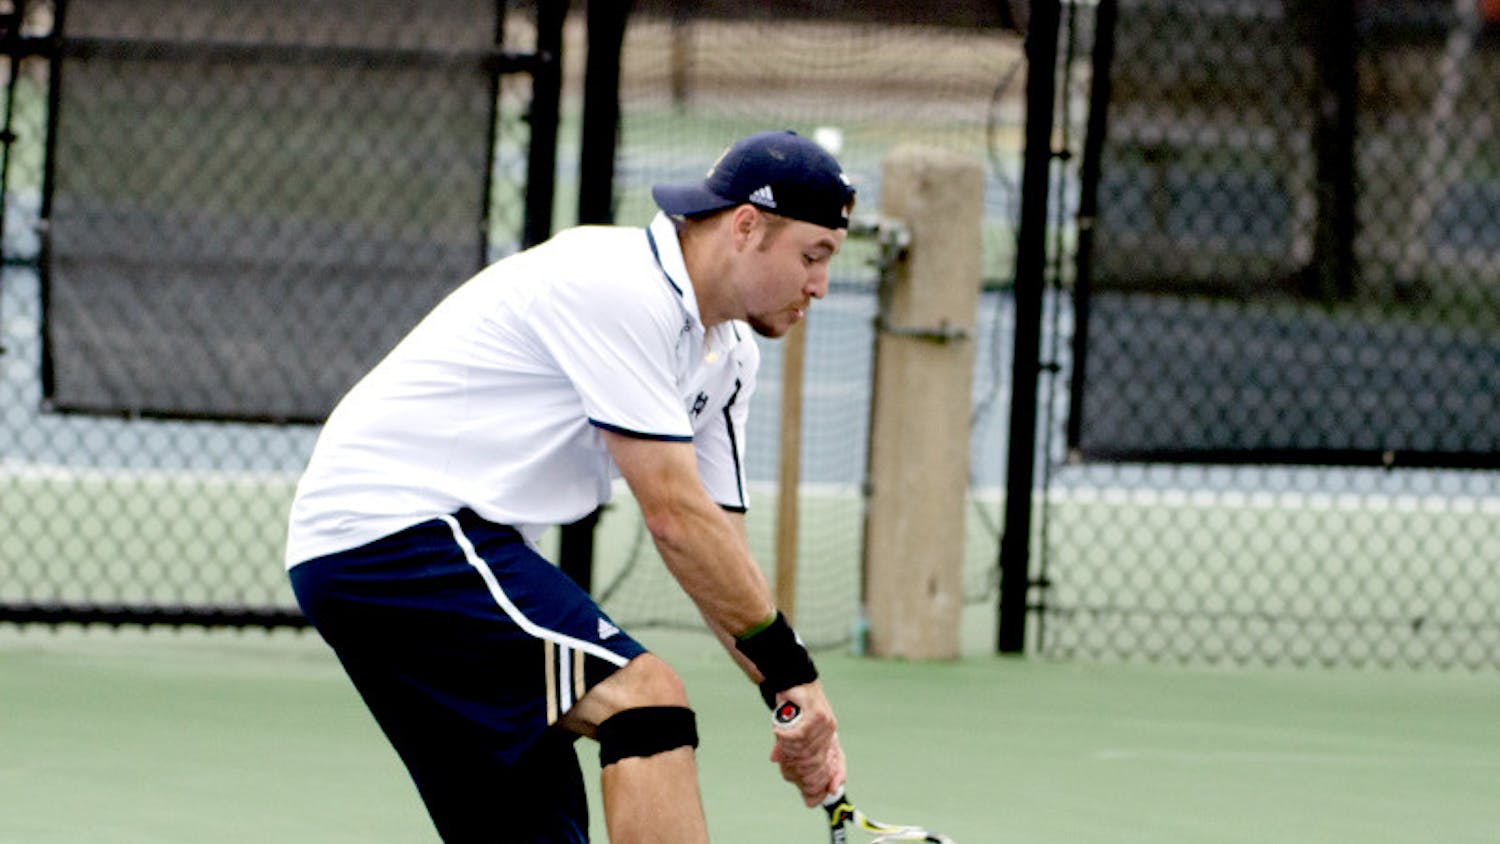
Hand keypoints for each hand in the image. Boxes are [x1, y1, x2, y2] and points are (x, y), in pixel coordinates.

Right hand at [768, 681, 845, 805]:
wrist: (791, 677)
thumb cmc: (791, 702)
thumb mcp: (790, 727)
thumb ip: (787, 746)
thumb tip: (776, 761)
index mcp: (827, 737)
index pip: (837, 762)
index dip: (834, 778)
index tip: (826, 792)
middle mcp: (830, 732)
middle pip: (816, 763)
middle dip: (800, 770)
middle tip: (786, 766)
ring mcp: (826, 724)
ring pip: (804, 750)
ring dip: (788, 747)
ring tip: (780, 737)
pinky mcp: (817, 715)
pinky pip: (798, 736)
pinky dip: (786, 736)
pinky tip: (778, 731)